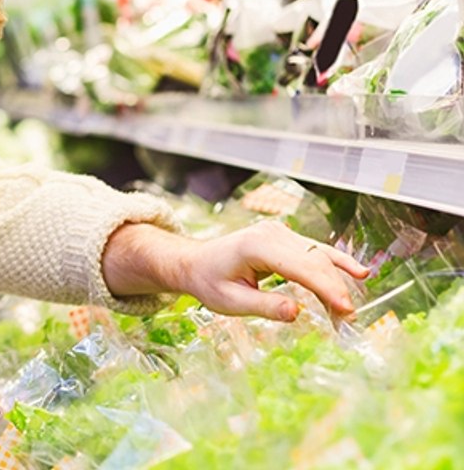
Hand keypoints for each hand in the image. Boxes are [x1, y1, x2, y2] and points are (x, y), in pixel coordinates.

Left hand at [103, 220, 368, 321]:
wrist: (195, 262)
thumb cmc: (209, 282)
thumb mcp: (230, 302)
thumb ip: (264, 306)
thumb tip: (296, 313)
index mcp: (256, 246)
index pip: (302, 267)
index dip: (327, 289)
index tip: (346, 310)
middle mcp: (271, 233)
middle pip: (315, 261)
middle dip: (336, 290)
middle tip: (349, 321)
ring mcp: (279, 232)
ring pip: (319, 255)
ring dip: (337, 281)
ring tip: (349, 311)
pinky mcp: (284, 237)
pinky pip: (314, 252)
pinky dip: (333, 267)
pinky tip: (358, 273)